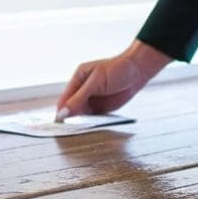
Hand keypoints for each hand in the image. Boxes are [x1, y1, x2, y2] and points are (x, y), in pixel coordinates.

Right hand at [55, 40, 171, 119]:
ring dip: (81, 122)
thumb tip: (63, 112)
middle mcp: (83, 90)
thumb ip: (79, 98)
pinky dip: (92, 123)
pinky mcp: (102, 108)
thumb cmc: (117, 69)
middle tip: (71, 129)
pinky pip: (93, 118)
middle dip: (71, 118)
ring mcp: (92, 99)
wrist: (138, 71)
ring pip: (82, 115)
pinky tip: (92, 126)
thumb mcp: (95, 83)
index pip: (65, 98)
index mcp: (78, 79)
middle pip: (72, 108)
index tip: (59, 124)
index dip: (61, 111)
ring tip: (82, 129)